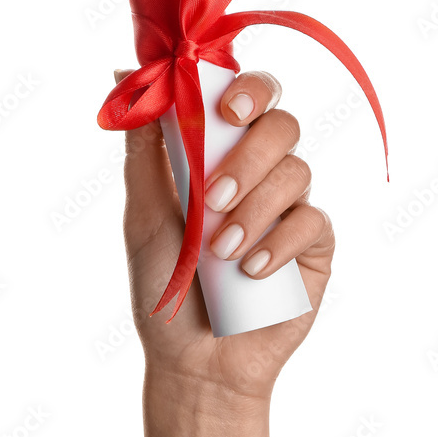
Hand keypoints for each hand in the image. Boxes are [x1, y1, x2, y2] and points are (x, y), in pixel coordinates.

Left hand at [118, 69, 334, 401]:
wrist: (194, 360)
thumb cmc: (166, 285)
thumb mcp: (144, 213)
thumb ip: (143, 148)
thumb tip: (122, 77)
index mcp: (223, 154)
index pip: (249, 97)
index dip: (247, 89)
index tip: (225, 108)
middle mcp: (262, 172)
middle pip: (281, 124)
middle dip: (248, 156)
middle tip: (214, 198)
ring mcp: (292, 207)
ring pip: (297, 171)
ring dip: (254, 209)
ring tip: (221, 252)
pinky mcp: (315, 246)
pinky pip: (312, 221)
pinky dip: (277, 243)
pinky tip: (250, 273)